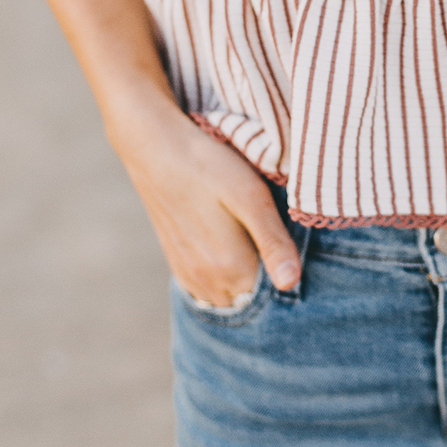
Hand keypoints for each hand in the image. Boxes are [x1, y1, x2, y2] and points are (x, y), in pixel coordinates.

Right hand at [108, 94, 300, 305]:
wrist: (154, 146)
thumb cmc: (209, 166)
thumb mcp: (251, 198)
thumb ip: (273, 243)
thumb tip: (291, 284)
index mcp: (230, 269)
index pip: (273, 296)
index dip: (289, 275)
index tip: (291, 247)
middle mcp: (207, 282)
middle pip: (252, 299)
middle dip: (268, 281)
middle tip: (274, 240)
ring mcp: (188, 275)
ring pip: (230, 296)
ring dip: (245, 281)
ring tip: (254, 242)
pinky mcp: (177, 263)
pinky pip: (209, 289)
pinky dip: (225, 279)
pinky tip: (230, 248)